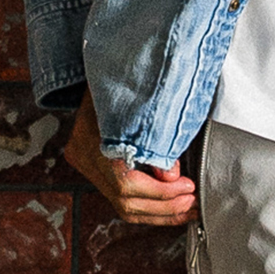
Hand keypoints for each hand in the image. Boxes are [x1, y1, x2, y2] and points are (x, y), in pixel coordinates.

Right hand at [63, 87, 196, 226]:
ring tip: (186, 208)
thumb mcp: (142, 100)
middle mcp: (83, 157)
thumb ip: (157, 138)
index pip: (125, 183)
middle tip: (191, 201)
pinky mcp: (94, 167)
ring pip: (122, 206)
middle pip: (124, 201)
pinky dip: (149, 205)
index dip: (160, 192)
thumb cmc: (124, 77)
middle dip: (163, 207)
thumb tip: (172, 174)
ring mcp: (85, 164)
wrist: (104, 61)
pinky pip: (121, 198)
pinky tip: (170, 205)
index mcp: (90, 141)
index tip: (187, 186)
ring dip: (159, 212)